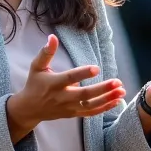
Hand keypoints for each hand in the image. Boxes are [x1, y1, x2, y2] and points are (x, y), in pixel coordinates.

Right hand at [8, 35, 124, 136]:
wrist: (29, 109)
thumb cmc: (34, 84)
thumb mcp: (37, 67)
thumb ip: (46, 52)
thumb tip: (52, 37)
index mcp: (54, 83)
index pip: (70, 78)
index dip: (83, 74)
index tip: (96, 68)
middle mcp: (62, 97)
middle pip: (85, 95)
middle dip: (102, 89)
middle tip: (117, 81)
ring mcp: (69, 108)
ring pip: (91, 106)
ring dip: (108, 99)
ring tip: (121, 91)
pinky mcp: (73, 114)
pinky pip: (91, 113)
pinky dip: (104, 108)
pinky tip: (117, 101)